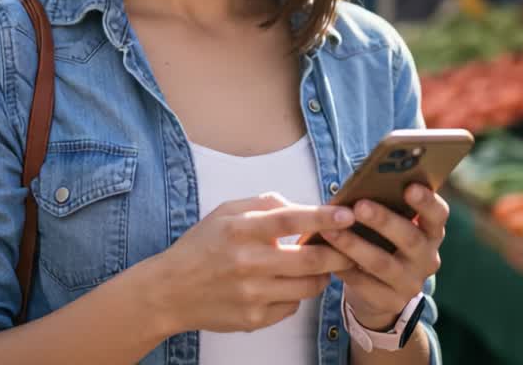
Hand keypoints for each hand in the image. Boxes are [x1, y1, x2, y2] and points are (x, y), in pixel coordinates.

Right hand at [149, 192, 357, 334]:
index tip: (347, 214)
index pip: (289, 220)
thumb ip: (264, 204)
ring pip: (308, 286)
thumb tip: (302, 207)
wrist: (170, 291)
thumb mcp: (225, 212)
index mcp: (240, 229)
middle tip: (352, 246)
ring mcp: (252, 294)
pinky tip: (287, 284)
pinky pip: (293, 306)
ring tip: (322, 265)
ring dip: (323, 275)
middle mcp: (247, 263)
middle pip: (310, 259)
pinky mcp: (254, 319)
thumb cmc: (202, 247)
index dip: (322, 217)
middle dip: (340, 252)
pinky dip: (297, 294)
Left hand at [323, 184, 448, 330]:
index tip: (409, 187)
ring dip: (354, 245)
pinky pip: (365, 284)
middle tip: (359, 206)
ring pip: (382, 263)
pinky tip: (327, 257)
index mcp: (431, 232)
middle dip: (383, 220)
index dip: (426, 201)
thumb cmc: (382, 244)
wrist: (379, 292)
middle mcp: (427, 258)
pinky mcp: (392, 302)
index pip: (438, 215)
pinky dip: (345, 268)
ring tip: (330, 230)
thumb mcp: (390, 226)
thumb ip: (383, 208)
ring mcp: (412, 283)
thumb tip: (357, 184)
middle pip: (409, 238)